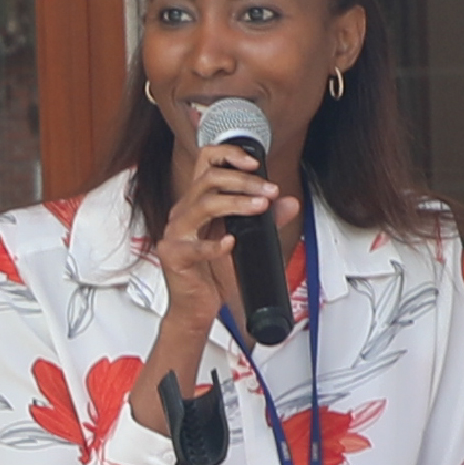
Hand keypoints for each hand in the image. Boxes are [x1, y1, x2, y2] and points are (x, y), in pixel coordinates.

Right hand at [148, 125, 287, 358]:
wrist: (196, 308)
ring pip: (203, 204)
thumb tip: (289, 203)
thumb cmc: (215, 274)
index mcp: (196, 202)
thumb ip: (266, 221)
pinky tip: (231, 243)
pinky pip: (195, 246)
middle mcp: (183, 212)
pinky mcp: (174, 256)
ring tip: (260, 207)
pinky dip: (215, 245)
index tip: (256, 164)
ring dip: (236, 203)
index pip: (205, 162)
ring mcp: (175, 233)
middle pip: (208, 179)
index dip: (228, 155)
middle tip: (269, 191)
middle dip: (244, 182)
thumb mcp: (246, 242)